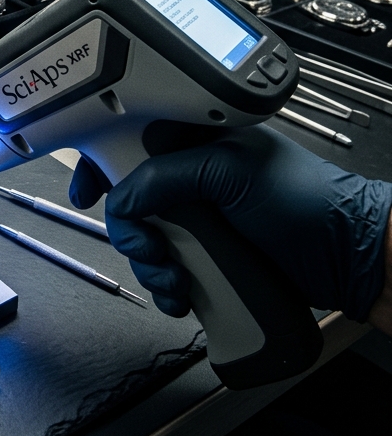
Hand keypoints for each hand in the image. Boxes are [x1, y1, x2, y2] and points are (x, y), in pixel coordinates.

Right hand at [69, 127, 391, 321]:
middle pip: (129, 202)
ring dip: (150, 267)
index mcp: (193, 140)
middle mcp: (190, 177)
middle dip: (129, 234)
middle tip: (148, 251)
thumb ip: (163, 177)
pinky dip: (166, 286)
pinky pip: (166, 270)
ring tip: (175, 282)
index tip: (86, 193)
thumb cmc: (305, 201)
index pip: (127, 142)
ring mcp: (199, 218)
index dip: (99, 166)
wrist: (349, 259)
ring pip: (144, 241)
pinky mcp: (207, 254)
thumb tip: (120, 200)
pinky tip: (182, 295)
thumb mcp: (226, 172)